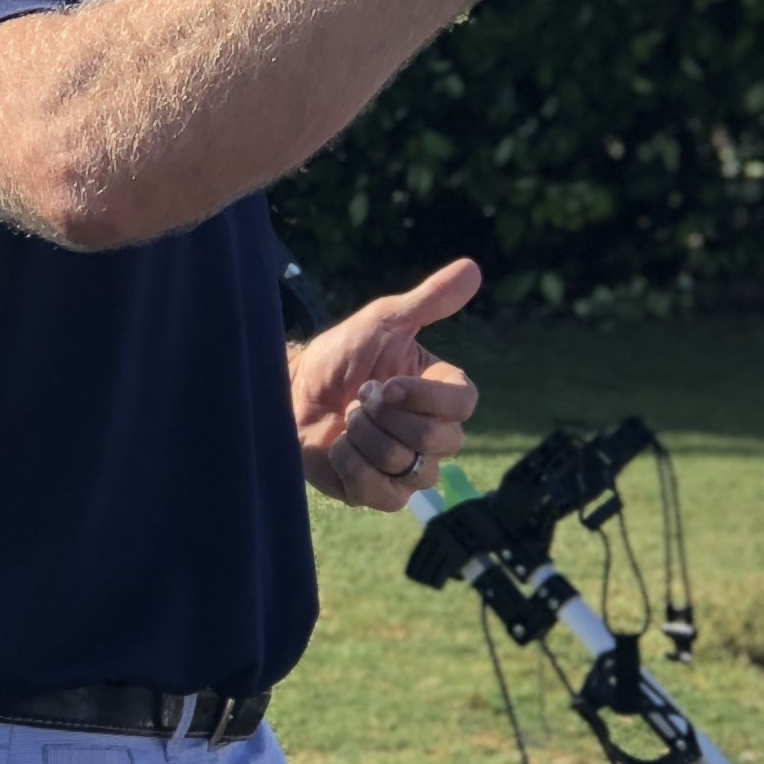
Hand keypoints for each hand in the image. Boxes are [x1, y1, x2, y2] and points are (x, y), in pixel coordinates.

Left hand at [293, 257, 482, 509]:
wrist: (290, 392)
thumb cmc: (339, 355)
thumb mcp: (383, 321)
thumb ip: (429, 300)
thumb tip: (474, 268)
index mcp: (442, 393)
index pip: (464, 405)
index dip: (426, 398)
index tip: (386, 383)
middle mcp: (434, 435)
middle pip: (442, 442)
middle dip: (389, 419)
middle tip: (359, 399)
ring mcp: (409, 469)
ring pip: (411, 469)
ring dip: (366, 439)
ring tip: (346, 419)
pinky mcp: (379, 495)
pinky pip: (383, 495)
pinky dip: (353, 466)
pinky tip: (337, 446)